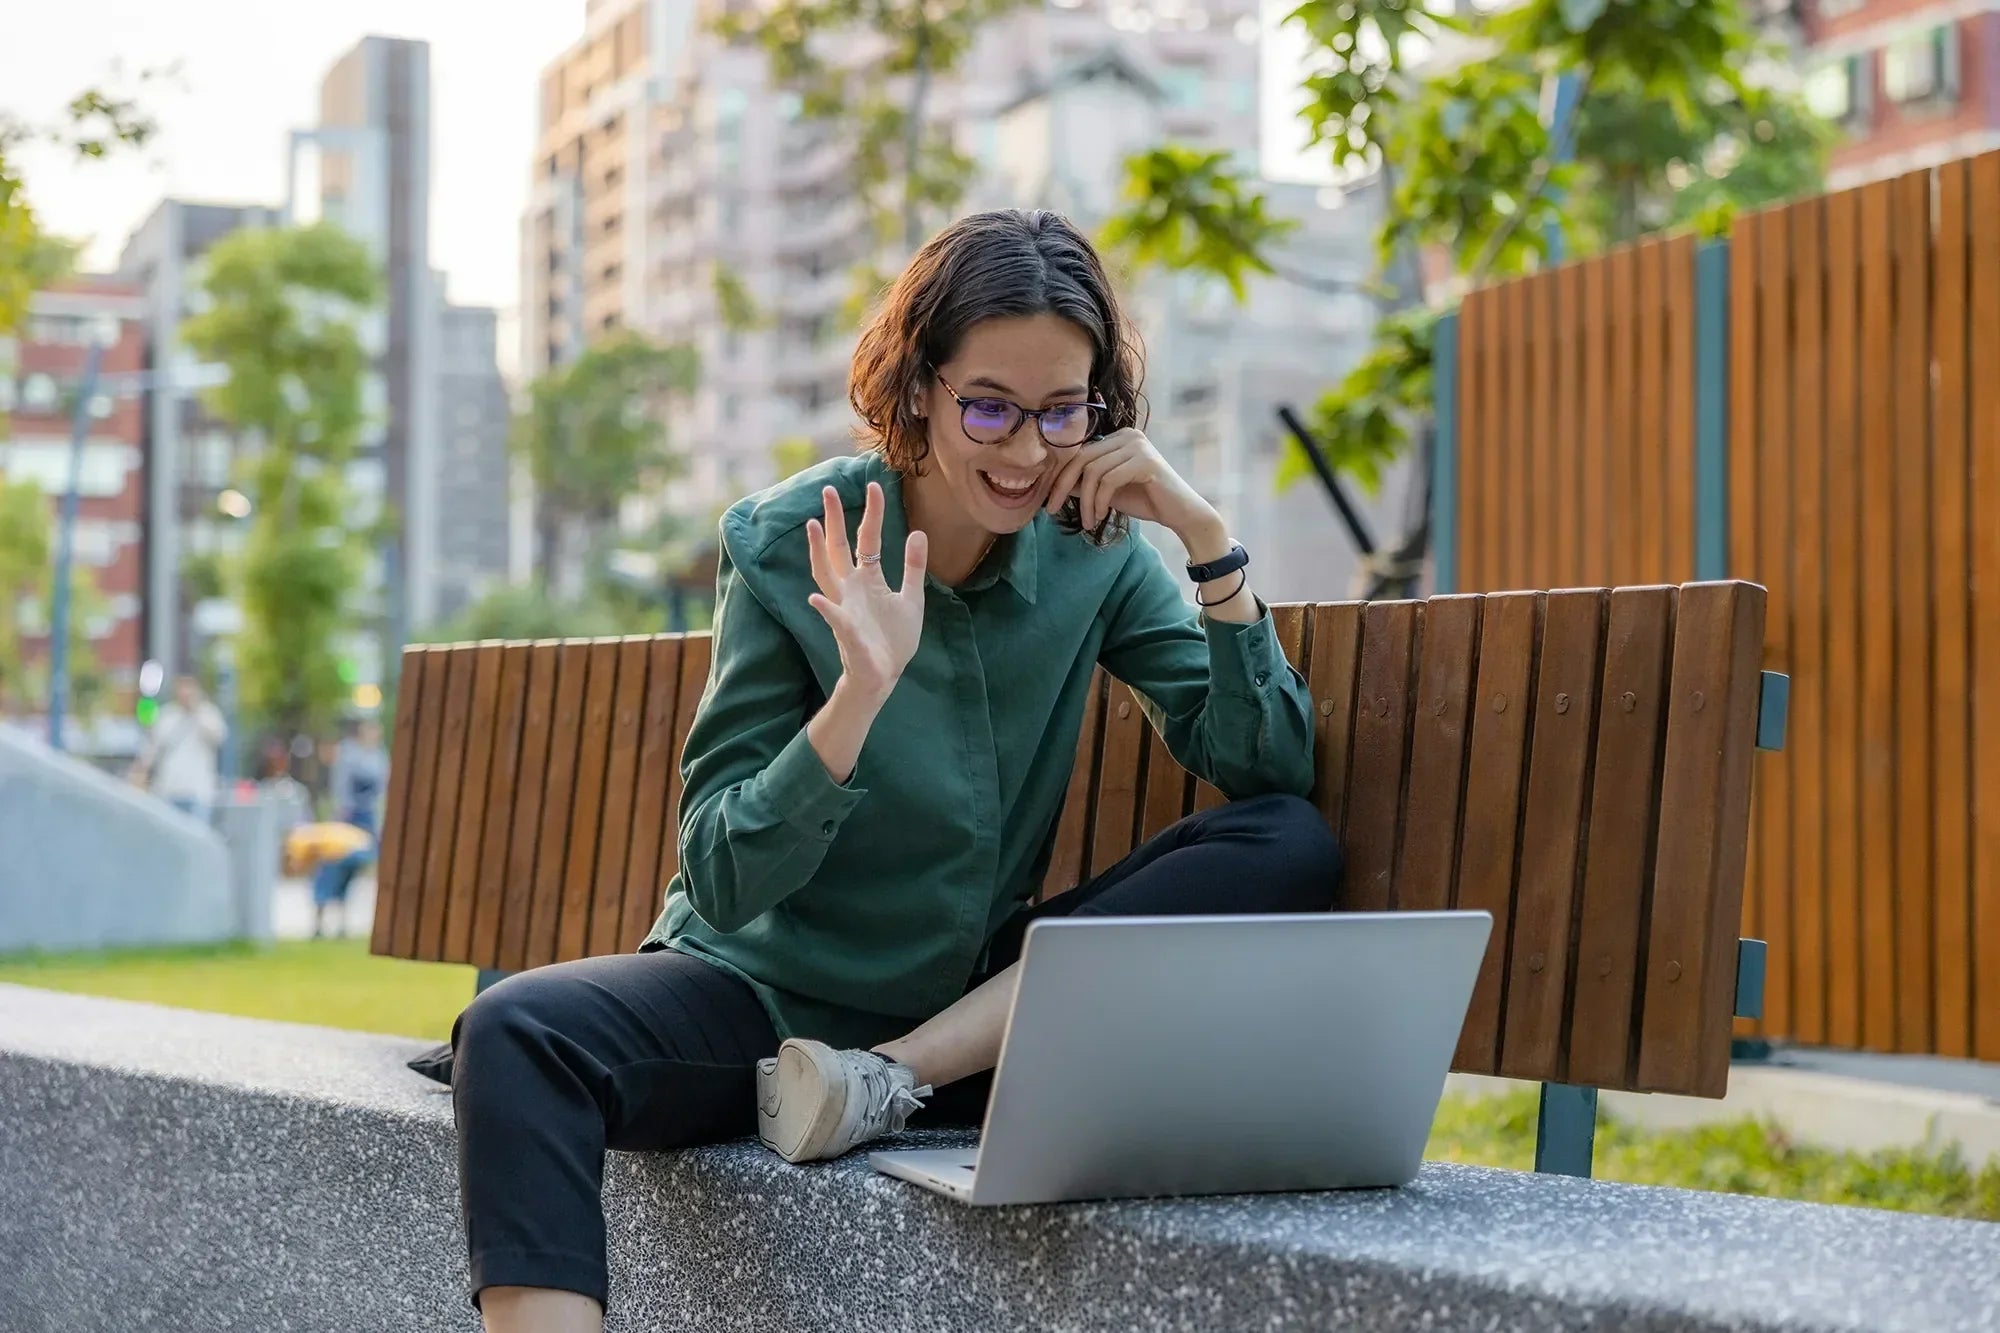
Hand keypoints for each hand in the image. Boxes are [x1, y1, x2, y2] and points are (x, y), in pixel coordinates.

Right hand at [806, 481, 927, 700]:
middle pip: (839, 548)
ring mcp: (845, 608)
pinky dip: (825, 609)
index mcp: (868, 580)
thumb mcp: (912, 598)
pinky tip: (815, 598)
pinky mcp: (847, 633)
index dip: (872, 513)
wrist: (883, 676)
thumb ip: (913, 567)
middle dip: (834, 520)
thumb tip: (918, 532)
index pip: (868, 539)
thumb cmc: (893, 639)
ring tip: (813, 526)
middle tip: (828, 489)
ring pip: (826, 575)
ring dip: (818, 552)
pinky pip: (834, 619)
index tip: (874, 485)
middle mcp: (851, 589)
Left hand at [1043, 427, 1217, 538]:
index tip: (1047, 501)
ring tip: (1088, 521)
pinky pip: (1109, 480)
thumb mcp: (1107, 491)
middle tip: (1051, 511)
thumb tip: (1052, 484)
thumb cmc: (1146, 501)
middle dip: (1062, 486)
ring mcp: (1138, 445)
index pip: (1078, 453)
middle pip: (1081, 458)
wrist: (1181, 513)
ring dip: (1085, 501)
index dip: (1058, 476)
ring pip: (1093, 472)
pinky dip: (1099, 501)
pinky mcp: (1145, 461)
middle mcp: (1127, 435)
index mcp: (1117, 438)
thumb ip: (1084, 483)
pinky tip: (1101, 515)